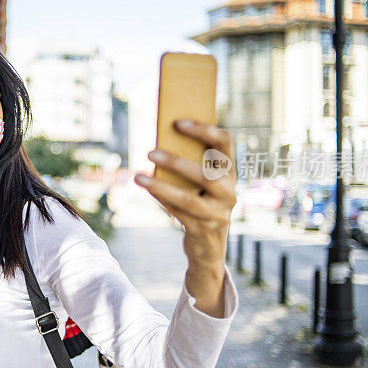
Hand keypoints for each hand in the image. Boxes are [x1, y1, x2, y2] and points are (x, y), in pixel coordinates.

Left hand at [134, 119, 236, 316]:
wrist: (209, 245)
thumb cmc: (199, 203)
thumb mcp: (200, 183)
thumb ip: (189, 164)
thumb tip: (158, 146)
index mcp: (229, 172)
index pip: (224, 143)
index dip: (203, 130)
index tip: (177, 122)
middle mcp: (229, 191)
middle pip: (205, 173)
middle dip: (176, 162)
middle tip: (150, 151)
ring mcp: (217, 212)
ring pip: (188, 197)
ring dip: (160, 186)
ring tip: (138, 176)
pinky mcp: (202, 228)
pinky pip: (178, 212)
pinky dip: (161, 199)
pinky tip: (146, 190)